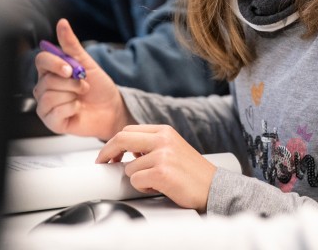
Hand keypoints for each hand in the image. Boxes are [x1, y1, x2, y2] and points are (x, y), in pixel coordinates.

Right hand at [33, 19, 130, 139]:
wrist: (111, 108)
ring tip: (80, 97)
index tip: (71, 68)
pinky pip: (55, 112)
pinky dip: (72, 108)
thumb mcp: (86, 63)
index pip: (41, 60)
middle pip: (47, 80)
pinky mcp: (51, 122)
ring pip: (49, 96)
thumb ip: (71, 45)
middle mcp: (44, 88)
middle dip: (71, 83)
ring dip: (72, 95)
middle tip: (83, 86)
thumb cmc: (98, 87)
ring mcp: (45, 105)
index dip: (55, 63)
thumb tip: (62, 23)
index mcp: (50, 71)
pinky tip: (77, 109)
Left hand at [96, 124, 216, 211]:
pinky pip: (136, 181)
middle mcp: (163, 139)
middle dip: (107, 153)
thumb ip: (151, 145)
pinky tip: (158, 188)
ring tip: (154, 182)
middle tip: (104, 164)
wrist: (213, 188)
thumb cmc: (193, 173)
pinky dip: (143, 188)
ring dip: (136, 178)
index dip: (113, 144)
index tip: (108, 155)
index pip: (128, 130)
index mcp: (165, 131)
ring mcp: (162, 155)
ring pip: (128, 167)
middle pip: (121, 139)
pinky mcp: (161, 173)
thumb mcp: (172, 149)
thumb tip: (126, 152)